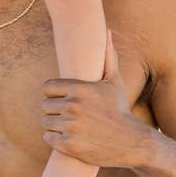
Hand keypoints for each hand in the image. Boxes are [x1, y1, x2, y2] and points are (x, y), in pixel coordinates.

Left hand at [41, 32, 150, 168]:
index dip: (53, 94)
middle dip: (54, 110)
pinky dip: (56, 139)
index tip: (62, 99)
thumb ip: (107, 56)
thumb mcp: (114, 82)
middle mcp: (73, 106)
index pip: (46, 88)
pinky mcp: (68, 145)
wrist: (131, 142)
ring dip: (55, 125)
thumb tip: (107, 31)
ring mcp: (69, 126)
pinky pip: (48, 138)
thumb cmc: (120, 109)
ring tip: (70, 126)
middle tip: (68, 115)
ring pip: (45, 122)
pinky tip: (70, 137)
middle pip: (44, 106)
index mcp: (80, 89)